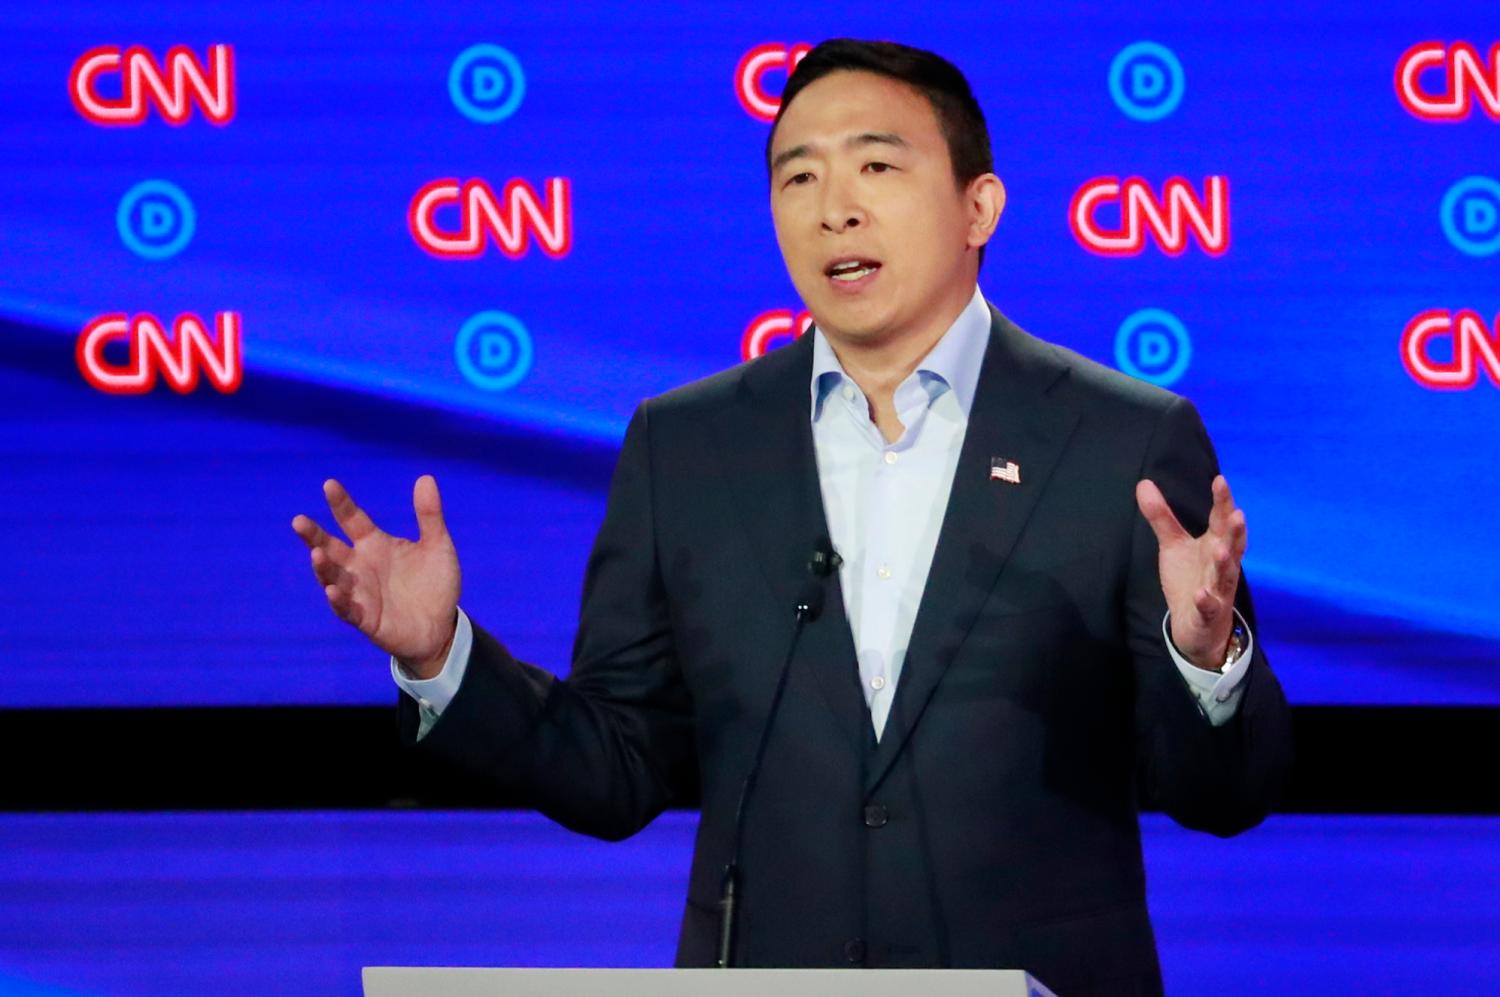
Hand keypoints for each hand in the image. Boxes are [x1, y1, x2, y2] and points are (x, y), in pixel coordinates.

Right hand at [292, 475, 460, 678]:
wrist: (442, 626)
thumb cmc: (436, 584)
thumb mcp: (438, 546)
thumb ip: (429, 515)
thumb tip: (425, 477)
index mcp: (375, 544)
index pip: (352, 519)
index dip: (340, 503)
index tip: (329, 484)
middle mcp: (360, 566)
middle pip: (330, 547)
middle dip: (313, 536)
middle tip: (298, 521)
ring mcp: (359, 592)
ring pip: (332, 578)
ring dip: (323, 568)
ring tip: (316, 554)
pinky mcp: (365, 618)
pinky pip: (346, 609)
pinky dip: (338, 601)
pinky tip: (333, 590)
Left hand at [1135, 474, 1246, 671]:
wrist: (1199, 625)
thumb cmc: (1191, 578)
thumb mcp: (1173, 545)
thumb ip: (1162, 516)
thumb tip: (1143, 483)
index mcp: (1215, 545)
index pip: (1221, 521)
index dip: (1223, 502)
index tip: (1220, 480)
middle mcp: (1222, 565)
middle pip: (1231, 546)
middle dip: (1234, 531)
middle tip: (1237, 514)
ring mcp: (1217, 590)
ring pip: (1224, 576)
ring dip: (1224, 564)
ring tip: (1221, 551)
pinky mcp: (1208, 613)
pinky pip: (1209, 606)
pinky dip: (1206, 601)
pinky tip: (1201, 593)